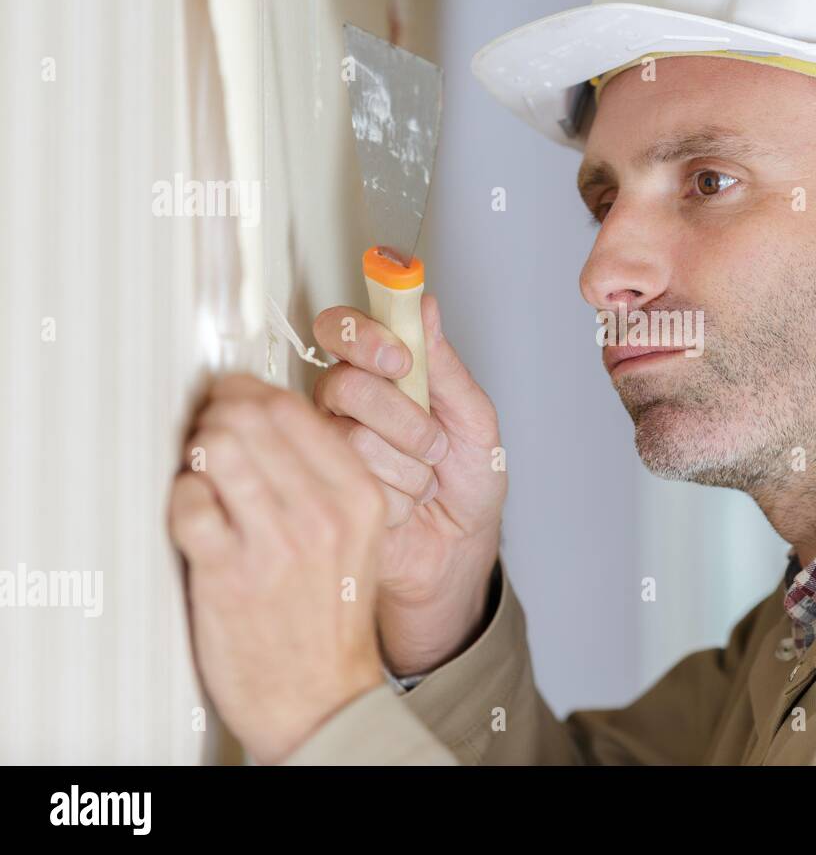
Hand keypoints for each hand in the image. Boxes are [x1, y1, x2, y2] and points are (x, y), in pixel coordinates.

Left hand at [168, 375, 386, 763]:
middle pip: (250, 416)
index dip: (249, 394)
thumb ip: (326, 477)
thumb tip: (266, 414)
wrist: (322, 697)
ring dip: (196, 450)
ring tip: (201, 470)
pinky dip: (181, 500)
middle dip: (217, 414)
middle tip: (209, 430)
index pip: (294, 408)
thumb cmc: (330, 616)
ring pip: (216, 448)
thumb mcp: (358, 537)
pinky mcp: (227, 573)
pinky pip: (187, 501)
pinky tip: (197, 516)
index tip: (235, 401)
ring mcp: (274, 542)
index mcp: (359, 496)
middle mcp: (322, 513)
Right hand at [312, 293, 505, 675]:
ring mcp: (328, 450)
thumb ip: (445, 366)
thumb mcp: (474, 419)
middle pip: (344, 385)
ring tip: (426, 482)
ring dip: (410, 468)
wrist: (460, 549)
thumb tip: (425, 304)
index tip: (399, 358)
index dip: (362, 337)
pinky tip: (406, 508)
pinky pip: (356, 484)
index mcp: (377, 373)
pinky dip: (400, 500)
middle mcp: (342, 405)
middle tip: (435, 443)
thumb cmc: (467, 480)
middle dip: (403, 418)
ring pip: (354, 440)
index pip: (341, 330)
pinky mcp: (325, 495)